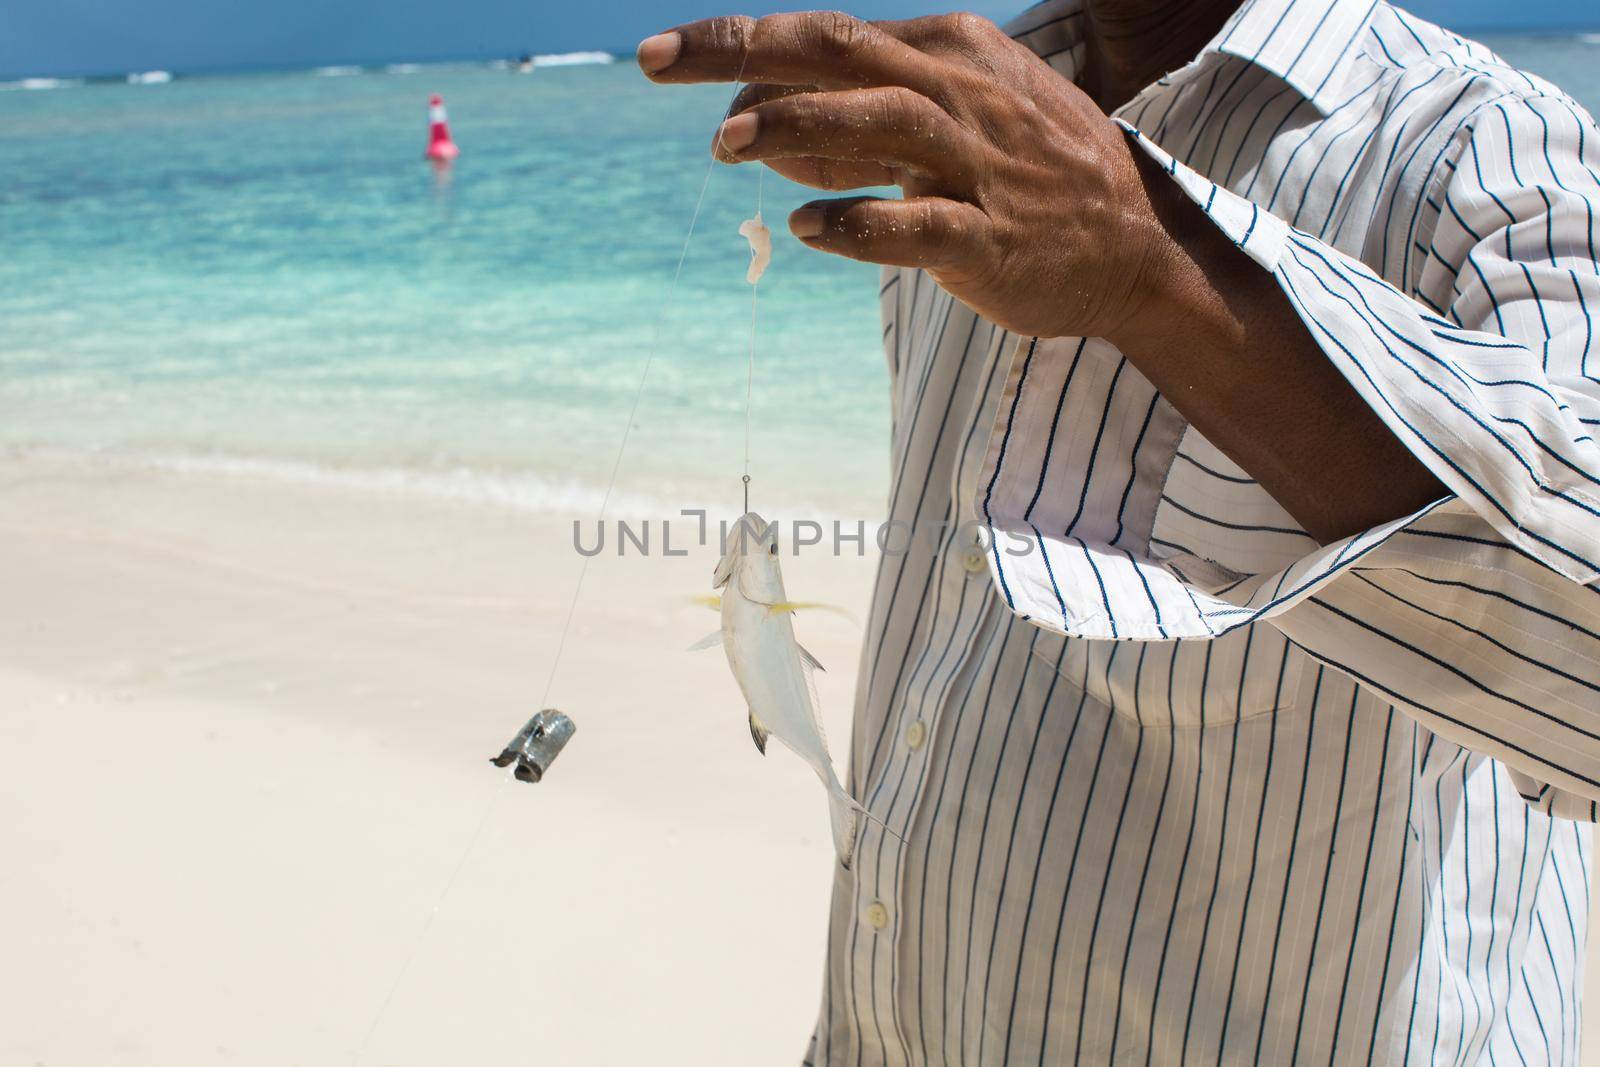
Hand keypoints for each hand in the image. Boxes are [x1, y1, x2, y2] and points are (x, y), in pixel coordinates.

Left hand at [636, 11, 1184, 342]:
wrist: (1136, 246)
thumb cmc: (1031, 176)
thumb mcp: (955, 121)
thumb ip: (857, 126)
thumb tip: (762, 134)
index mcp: (951, 52)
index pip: (829, 36)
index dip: (742, 42)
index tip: (667, 53)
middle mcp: (963, 96)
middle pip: (839, 54)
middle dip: (742, 52)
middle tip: (653, 62)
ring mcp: (983, 167)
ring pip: (880, 124)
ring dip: (795, 127)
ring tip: (725, 143)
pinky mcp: (993, 240)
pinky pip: (917, 227)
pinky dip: (858, 223)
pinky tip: (804, 225)